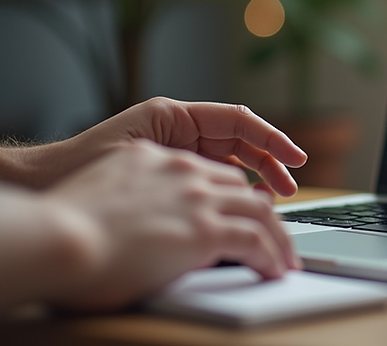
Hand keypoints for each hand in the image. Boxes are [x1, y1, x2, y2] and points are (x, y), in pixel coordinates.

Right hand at [42, 140, 297, 310]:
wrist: (59, 240)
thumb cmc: (66, 232)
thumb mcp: (108, 196)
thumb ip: (137, 199)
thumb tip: (149, 224)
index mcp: (154, 158)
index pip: (209, 170)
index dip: (230, 192)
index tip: (241, 209)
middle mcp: (182, 171)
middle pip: (241, 186)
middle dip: (262, 211)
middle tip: (273, 235)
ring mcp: (197, 197)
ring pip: (259, 211)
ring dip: (277, 237)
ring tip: (284, 259)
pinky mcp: (206, 228)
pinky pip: (256, 238)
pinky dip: (271, 255)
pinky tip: (274, 269)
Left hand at [63, 98, 306, 196]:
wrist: (47, 184)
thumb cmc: (82, 165)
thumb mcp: (139, 155)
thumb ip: (185, 166)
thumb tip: (234, 186)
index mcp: (174, 115)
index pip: (237, 120)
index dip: (272, 138)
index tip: (295, 158)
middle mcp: (181, 129)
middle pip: (241, 141)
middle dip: (270, 161)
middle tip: (289, 186)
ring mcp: (179, 150)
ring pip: (233, 159)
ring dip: (256, 177)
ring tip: (274, 200)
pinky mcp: (175, 171)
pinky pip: (215, 176)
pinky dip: (234, 188)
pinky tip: (243, 205)